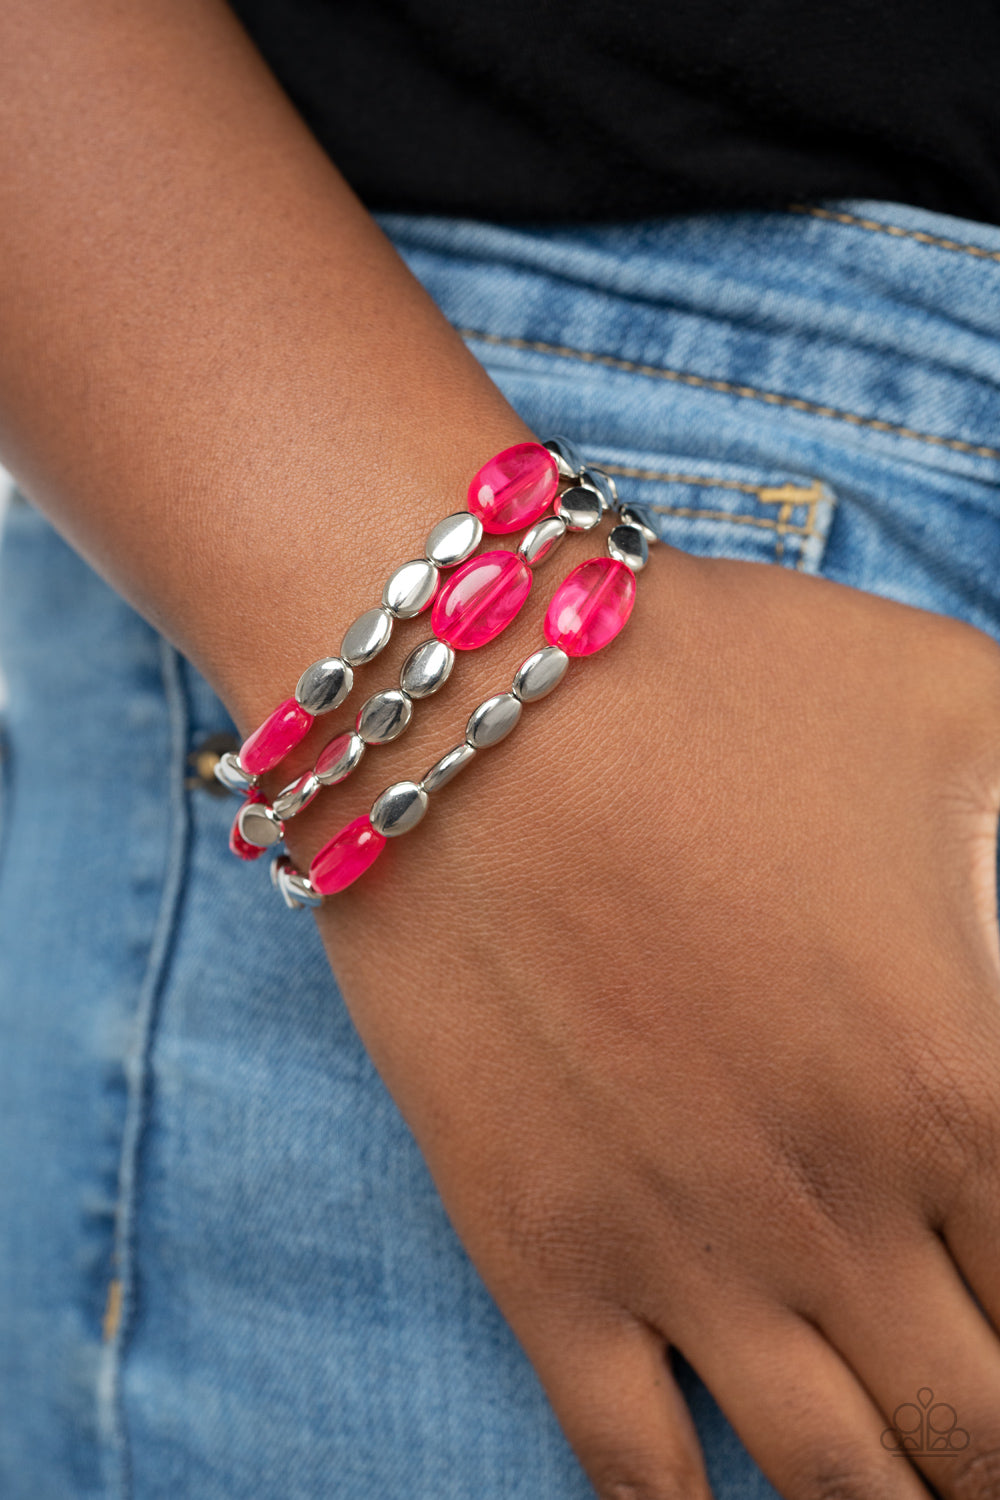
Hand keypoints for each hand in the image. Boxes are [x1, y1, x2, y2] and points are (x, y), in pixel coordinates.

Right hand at [298, 548, 999, 1499]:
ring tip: (905, 1477)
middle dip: (990, 1444)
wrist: (463, 698)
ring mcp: (679, 1252)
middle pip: (975, 1430)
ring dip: (890, 1498)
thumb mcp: (957, 700)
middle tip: (978, 1418)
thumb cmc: (715, 680)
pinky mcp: (537, 1253)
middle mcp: (837, 1210)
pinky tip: (725, 1497)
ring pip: (833, 1479)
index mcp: (958, 1086)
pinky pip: (634, 1467)